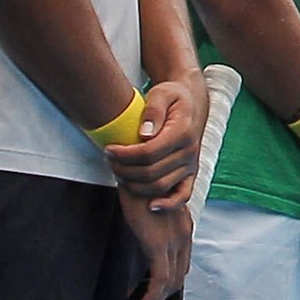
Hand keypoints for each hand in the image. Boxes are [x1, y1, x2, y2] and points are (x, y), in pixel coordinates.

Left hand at [101, 74, 200, 208]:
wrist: (191, 104)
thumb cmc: (172, 97)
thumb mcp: (162, 93)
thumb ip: (153, 110)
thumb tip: (144, 134)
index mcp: (183, 132)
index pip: (149, 152)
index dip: (125, 155)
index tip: (108, 150)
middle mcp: (189, 152)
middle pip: (151, 172)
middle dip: (124, 169)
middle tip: (109, 160)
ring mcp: (190, 165)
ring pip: (160, 186)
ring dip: (135, 184)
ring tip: (118, 172)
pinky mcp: (190, 174)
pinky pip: (183, 195)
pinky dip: (168, 204)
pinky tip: (150, 205)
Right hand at [121, 194, 192, 299]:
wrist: (137, 172)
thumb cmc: (141, 188)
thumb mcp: (152, 210)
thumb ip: (155, 227)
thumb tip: (147, 240)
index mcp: (184, 227)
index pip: (181, 263)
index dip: (170, 280)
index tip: (156, 291)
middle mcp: (184, 235)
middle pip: (178, 275)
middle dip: (163, 293)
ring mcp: (174, 241)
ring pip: (170, 281)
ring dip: (156, 298)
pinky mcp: (158, 245)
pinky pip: (159, 279)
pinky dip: (151, 296)